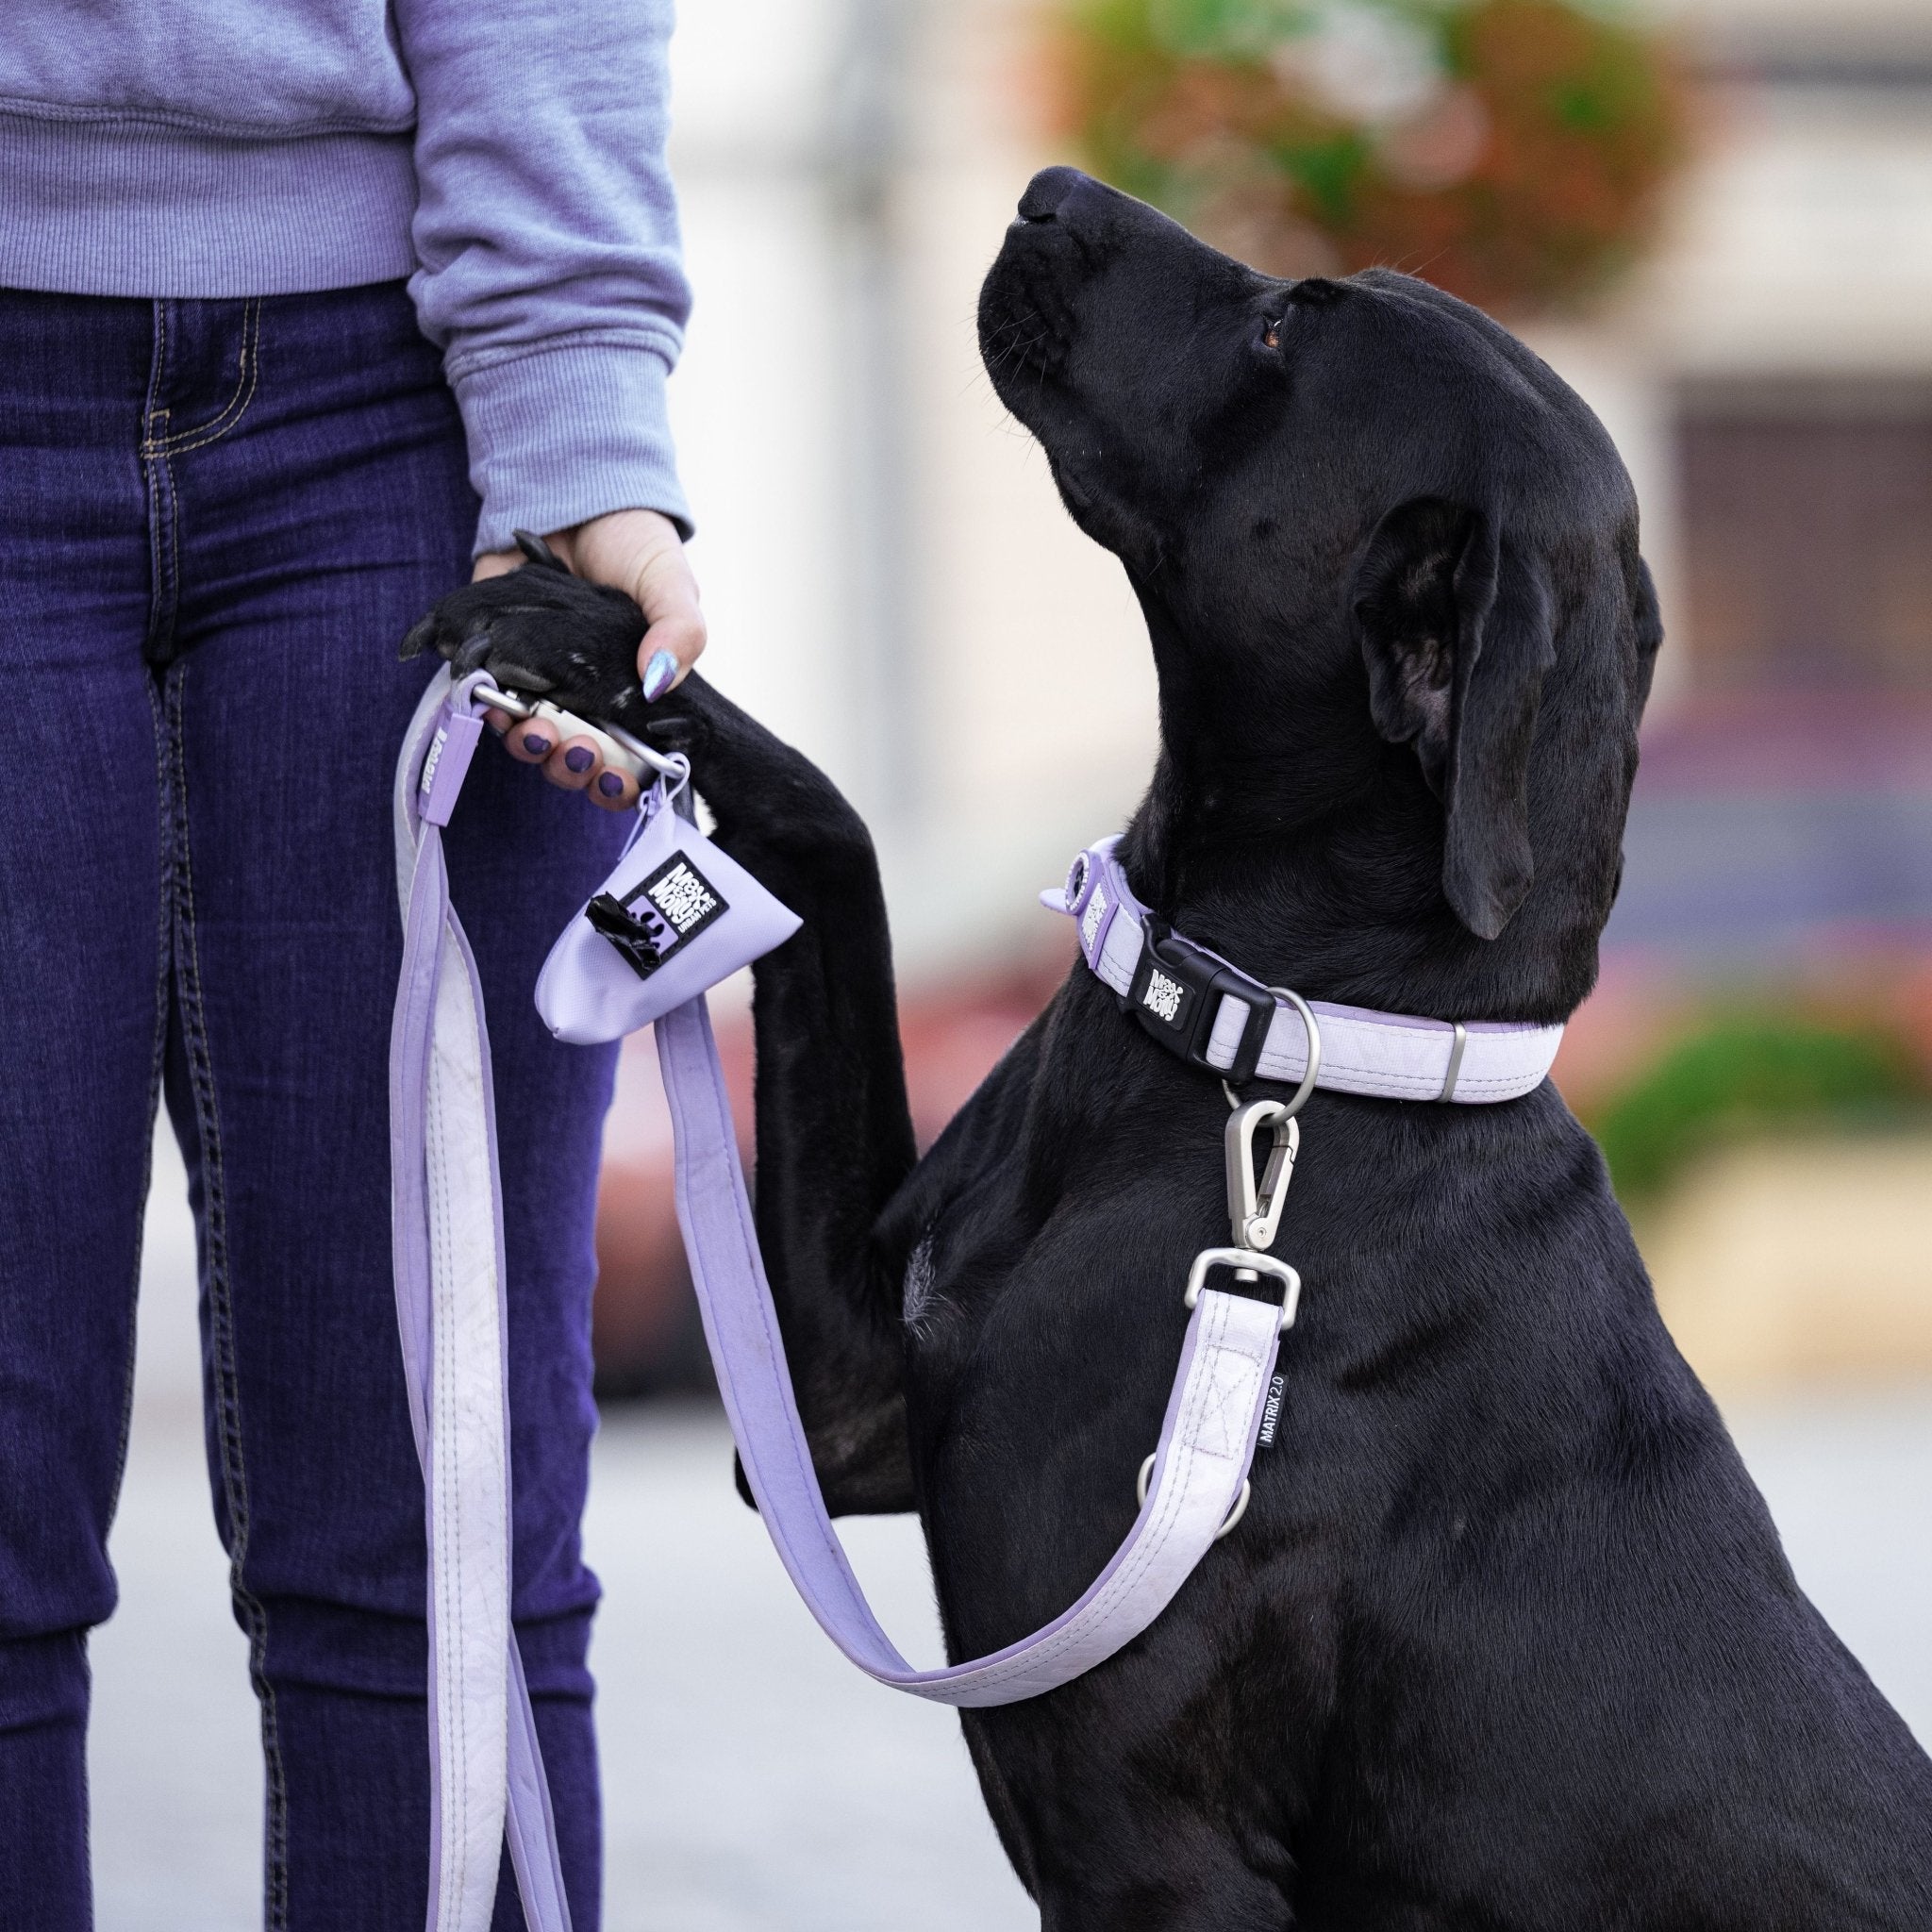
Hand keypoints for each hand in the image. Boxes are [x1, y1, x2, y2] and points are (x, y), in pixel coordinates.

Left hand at [473, 508, 703, 812]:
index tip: (619, 780)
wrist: (575, 493)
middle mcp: (580, 696)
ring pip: (525, 737)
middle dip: (569, 767)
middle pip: (573, 759)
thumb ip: (678, 633)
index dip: (620, 783)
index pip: (629, 761)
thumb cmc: (635, 545)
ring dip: (525, 743)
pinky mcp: (488, 647)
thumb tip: (658, 684)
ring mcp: (532, 676)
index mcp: (628, 694)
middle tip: (574, 751)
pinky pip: (478, 691)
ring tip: (527, 727)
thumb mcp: (672, 584)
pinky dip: (478, 699)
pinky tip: (487, 693)